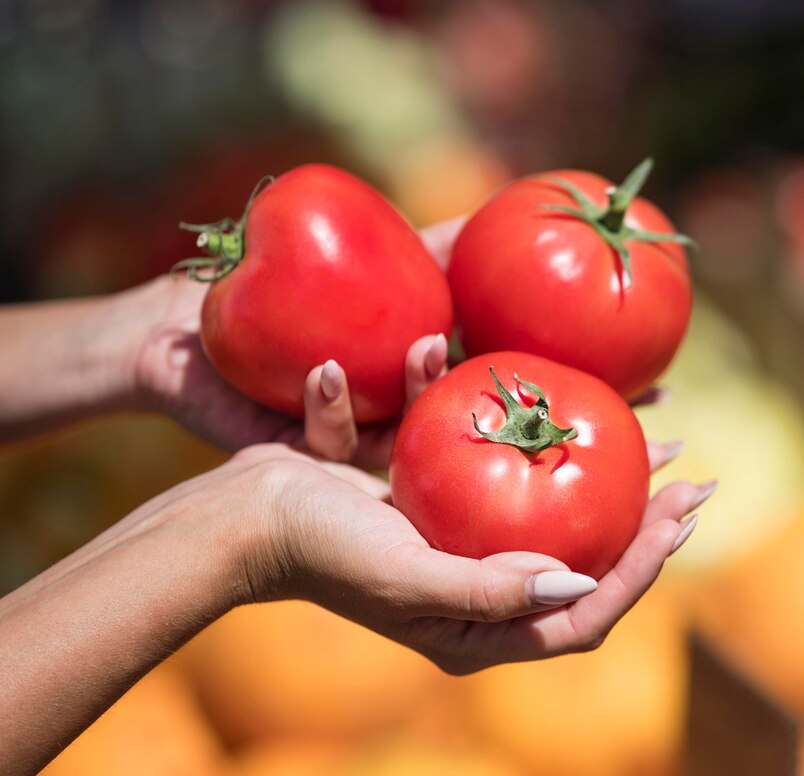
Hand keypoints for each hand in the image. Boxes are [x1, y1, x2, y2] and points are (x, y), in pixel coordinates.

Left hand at [126, 218, 468, 468]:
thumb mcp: (354, 255)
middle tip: (453, 340)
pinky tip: (324, 372)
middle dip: (453, 382)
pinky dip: (328, 409)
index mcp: (407, 377)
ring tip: (419, 350)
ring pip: (392, 437)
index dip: (495, 362)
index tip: (514, 328)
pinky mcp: (294, 454)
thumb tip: (489, 216)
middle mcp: (384, 415)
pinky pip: (322, 441)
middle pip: (437, 412)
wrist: (177, 328)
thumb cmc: (268, 286)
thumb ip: (421, 246)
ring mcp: (344, 437)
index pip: (463, 375)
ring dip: (409, 397)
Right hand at [230, 441, 710, 673]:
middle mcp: (481, 592)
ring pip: (559, 513)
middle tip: (694, 478)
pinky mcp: (442, 502)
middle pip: (587, 563)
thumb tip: (580, 582)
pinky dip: (537, 440)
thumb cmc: (321, 552)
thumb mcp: (408, 578)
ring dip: (608, 476)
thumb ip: (491, 588)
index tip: (683, 515)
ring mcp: (464, 545)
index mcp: (480, 628)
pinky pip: (506, 472)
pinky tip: (566, 399)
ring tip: (662, 435)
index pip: (587, 613)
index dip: (644, 569)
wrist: (245, 513)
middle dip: (646, 523)